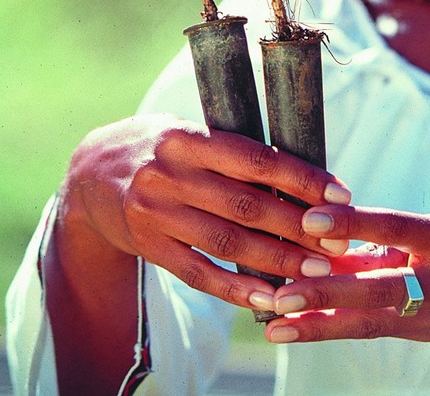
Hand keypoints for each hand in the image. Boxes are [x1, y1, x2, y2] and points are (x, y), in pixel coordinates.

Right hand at [56, 114, 351, 310]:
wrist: (90, 172)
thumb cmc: (160, 147)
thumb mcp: (190, 133)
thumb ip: (234, 153)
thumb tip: (303, 178)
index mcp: (188, 138)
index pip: (255, 159)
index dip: (301, 178)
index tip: (340, 193)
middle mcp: (170, 175)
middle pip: (245, 205)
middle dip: (297, 227)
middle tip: (337, 243)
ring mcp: (156, 214)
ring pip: (226, 243)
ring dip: (276, 261)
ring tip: (316, 271)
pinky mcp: (148, 246)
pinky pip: (197, 273)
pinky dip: (235, 288)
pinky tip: (268, 296)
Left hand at [258, 204, 429, 342]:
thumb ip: (392, 236)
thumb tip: (331, 237)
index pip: (396, 228)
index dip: (354, 223)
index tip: (310, 219)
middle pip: (379, 289)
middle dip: (326, 292)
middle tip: (280, 294)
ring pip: (372, 321)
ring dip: (320, 324)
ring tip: (276, 323)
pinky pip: (376, 331)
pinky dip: (337, 329)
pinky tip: (301, 330)